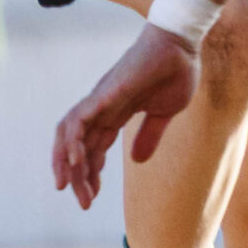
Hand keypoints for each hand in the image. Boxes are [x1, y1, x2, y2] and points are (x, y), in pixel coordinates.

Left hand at [51, 24, 200, 208]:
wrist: (181, 45)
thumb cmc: (176, 71)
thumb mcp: (165, 112)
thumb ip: (149, 135)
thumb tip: (136, 161)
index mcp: (116, 114)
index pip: (93, 148)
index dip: (90, 173)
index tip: (91, 197)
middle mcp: (101, 109)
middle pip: (78, 147)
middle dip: (78, 176)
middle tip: (84, 203)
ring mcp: (100, 101)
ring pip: (69, 136)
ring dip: (66, 163)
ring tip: (69, 187)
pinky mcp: (103, 94)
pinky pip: (77, 121)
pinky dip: (72, 142)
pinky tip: (76, 162)